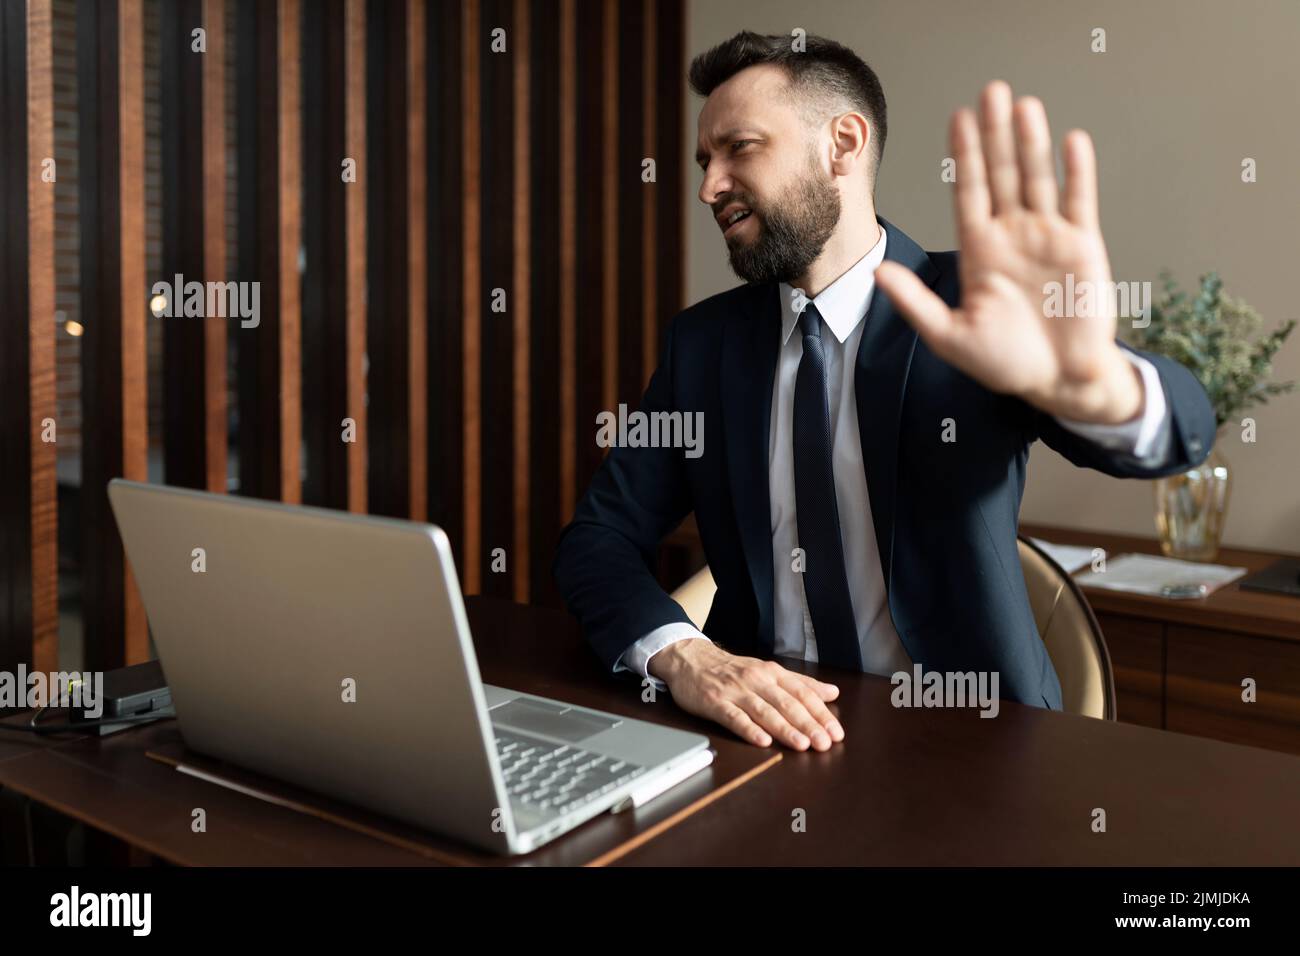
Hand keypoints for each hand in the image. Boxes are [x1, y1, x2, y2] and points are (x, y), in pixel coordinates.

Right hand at [649, 639, 844, 750]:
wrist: (690, 659)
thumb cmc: (731, 669)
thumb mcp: (768, 671)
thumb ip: (800, 683)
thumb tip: (832, 692)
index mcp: (772, 673)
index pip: (802, 693)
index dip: (821, 713)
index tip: (836, 732)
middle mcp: (757, 680)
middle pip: (787, 703)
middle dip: (808, 724)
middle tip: (825, 743)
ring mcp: (735, 691)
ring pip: (764, 711)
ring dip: (784, 728)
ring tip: (802, 745)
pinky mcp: (715, 702)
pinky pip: (734, 717)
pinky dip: (749, 729)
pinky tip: (763, 741)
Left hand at [875, 81, 1142, 424]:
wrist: (1058, 382)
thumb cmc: (1004, 363)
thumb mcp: (949, 336)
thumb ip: (915, 302)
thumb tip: (877, 272)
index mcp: (979, 250)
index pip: (967, 192)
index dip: (962, 156)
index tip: (957, 119)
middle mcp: (1012, 235)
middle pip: (1000, 174)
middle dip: (994, 135)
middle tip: (990, 92)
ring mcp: (1048, 236)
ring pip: (1036, 179)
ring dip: (1030, 143)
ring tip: (1023, 106)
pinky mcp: (1083, 246)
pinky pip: (1080, 201)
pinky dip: (1076, 172)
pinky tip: (1070, 141)